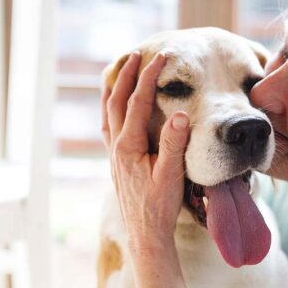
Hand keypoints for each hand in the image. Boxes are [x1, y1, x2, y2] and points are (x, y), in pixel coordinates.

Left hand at [101, 51, 190, 251]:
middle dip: (126, 75)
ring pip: (107, 112)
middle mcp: (116, 146)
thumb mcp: (171, 175)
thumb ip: (173, 144)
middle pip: (116, 101)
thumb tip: (179, 114)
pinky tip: (115, 106)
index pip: (138, 102)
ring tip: (119, 69)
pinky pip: (108, 125)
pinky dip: (111, 108)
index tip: (162, 57)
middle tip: (136, 53)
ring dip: (113, 88)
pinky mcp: (116, 161)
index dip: (149, 77)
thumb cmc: (160, 206)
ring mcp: (114, 154)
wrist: (145, 233)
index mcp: (128, 146)